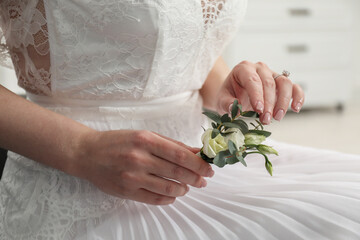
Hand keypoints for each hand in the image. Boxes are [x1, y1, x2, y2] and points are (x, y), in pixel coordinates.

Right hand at [74, 130, 213, 204]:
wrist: (88, 153)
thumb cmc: (118, 141)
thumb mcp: (145, 135)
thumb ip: (171, 144)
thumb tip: (195, 152)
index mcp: (145, 140)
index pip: (180, 154)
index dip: (198, 164)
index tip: (209, 169)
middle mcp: (139, 158)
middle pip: (177, 172)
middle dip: (196, 178)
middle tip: (204, 180)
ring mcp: (132, 177)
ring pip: (169, 187)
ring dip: (183, 189)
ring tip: (187, 186)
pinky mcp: (127, 191)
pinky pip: (155, 199)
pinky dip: (169, 198)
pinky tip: (173, 194)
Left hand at [216, 61, 303, 124]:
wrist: (234, 94)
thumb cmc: (228, 96)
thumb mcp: (221, 100)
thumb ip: (226, 104)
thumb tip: (234, 109)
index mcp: (243, 68)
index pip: (252, 80)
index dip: (257, 94)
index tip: (258, 109)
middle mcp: (259, 68)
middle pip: (269, 83)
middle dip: (268, 103)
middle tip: (266, 120)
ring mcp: (272, 74)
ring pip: (284, 83)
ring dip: (283, 101)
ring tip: (277, 117)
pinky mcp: (282, 83)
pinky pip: (294, 87)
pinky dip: (298, 97)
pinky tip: (296, 108)